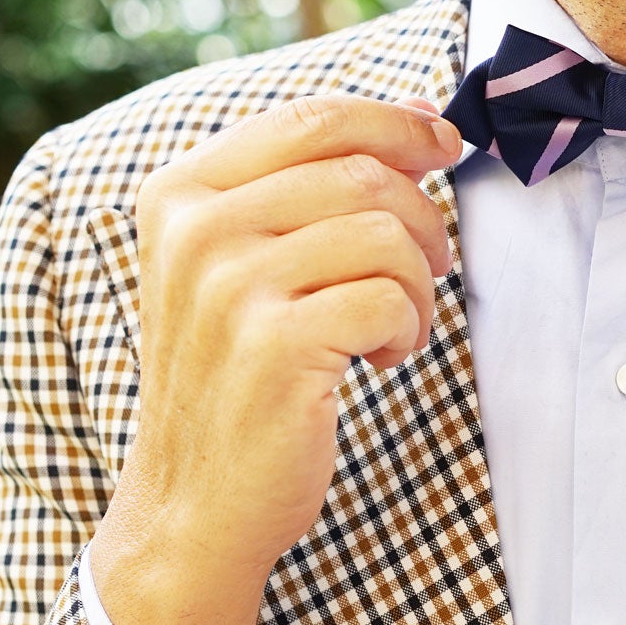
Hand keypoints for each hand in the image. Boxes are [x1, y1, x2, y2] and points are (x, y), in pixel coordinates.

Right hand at [88, 92, 461, 624]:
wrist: (193, 505)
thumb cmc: (236, 384)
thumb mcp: (238, 269)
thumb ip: (301, 193)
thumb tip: (414, 119)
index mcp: (182, 192)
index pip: (313, 119)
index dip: (396, 124)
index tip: (444, 144)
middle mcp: (197, 228)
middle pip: (362, 172)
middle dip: (422, 219)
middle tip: (430, 269)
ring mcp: (229, 285)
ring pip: (384, 232)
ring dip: (416, 283)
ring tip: (394, 326)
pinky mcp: (274, 343)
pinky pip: (388, 298)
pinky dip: (407, 329)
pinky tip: (382, 359)